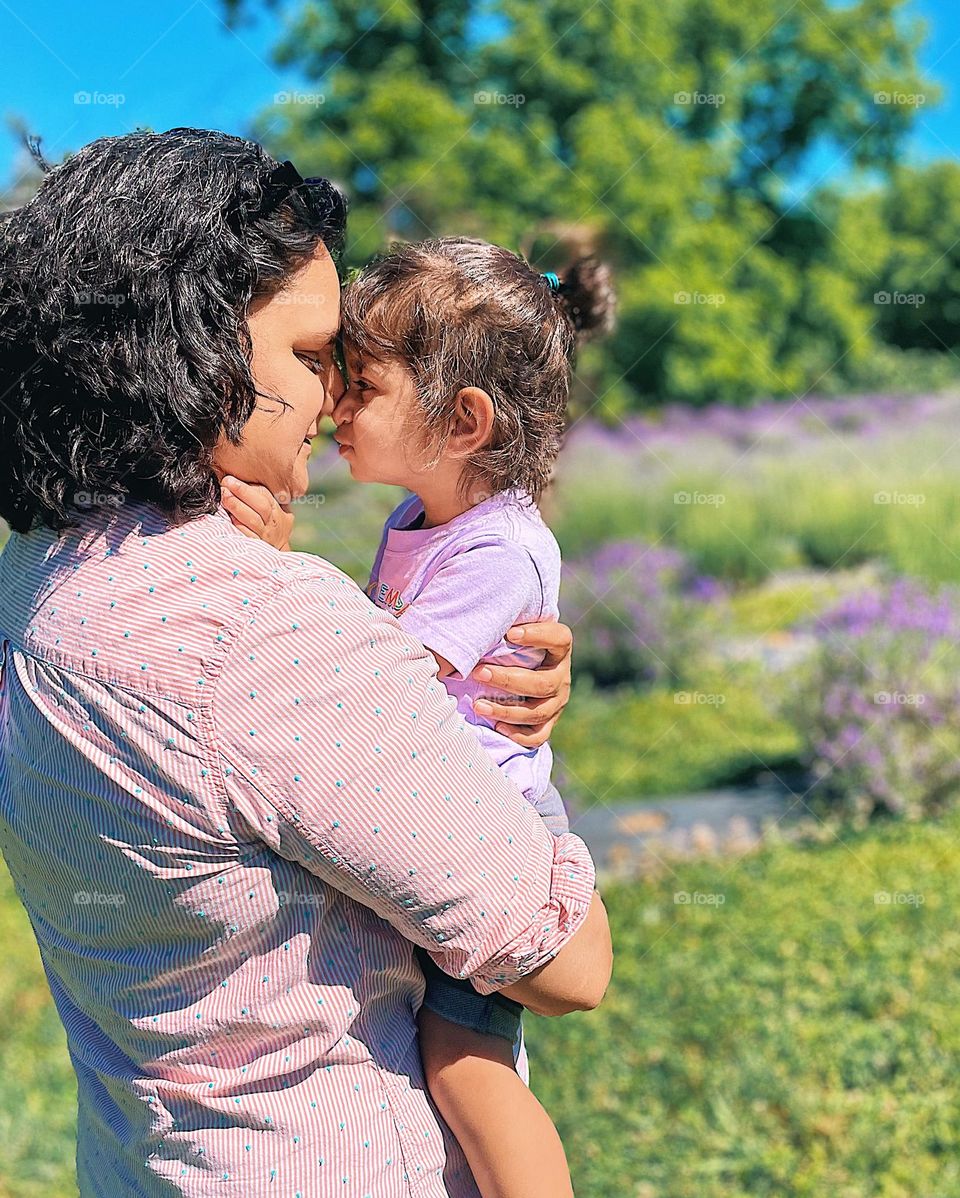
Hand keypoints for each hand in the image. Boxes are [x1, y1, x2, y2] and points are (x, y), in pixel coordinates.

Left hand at [219, 476, 293, 550]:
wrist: (277, 549)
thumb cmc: (269, 524)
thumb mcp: (272, 509)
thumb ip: (258, 497)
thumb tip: (233, 481)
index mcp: (277, 509)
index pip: (265, 495)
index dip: (247, 487)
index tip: (230, 480)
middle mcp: (273, 522)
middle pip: (261, 506)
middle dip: (242, 493)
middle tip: (226, 485)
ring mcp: (266, 535)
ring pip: (253, 520)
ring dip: (237, 508)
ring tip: (224, 497)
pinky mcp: (258, 547)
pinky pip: (249, 536)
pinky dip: (239, 527)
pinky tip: (229, 519)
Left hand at [468, 619, 572, 748]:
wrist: (525, 668)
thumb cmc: (511, 644)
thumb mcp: (513, 632)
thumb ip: (503, 624)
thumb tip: (473, 616)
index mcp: (559, 649)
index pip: (559, 638)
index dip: (538, 635)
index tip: (509, 633)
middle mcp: (561, 676)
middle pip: (542, 683)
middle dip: (507, 679)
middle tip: (478, 672)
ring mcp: (557, 702)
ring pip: (537, 712)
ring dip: (506, 710)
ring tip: (478, 705)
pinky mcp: (548, 722)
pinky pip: (538, 735)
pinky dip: (518, 734)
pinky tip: (497, 726)